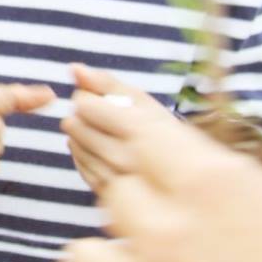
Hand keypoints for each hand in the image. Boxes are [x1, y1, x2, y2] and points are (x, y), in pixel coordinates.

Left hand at [59, 63, 172, 189]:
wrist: (187, 175)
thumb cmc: (163, 130)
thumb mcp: (142, 101)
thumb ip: (106, 83)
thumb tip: (74, 68)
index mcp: (134, 128)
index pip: (84, 105)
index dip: (87, 97)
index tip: (101, 99)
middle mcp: (122, 156)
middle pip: (75, 124)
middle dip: (82, 115)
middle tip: (103, 116)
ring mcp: (114, 178)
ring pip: (74, 145)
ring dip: (81, 134)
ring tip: (104, 131)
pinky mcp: (107, 192)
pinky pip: (80, 166)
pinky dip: (83, 154)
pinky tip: (99, 149)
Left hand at [63, 96, 261, 261]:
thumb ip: (254, 203)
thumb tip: (233, 206)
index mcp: (219, 187)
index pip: (138, 129)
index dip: (112, 114)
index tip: (91, 100)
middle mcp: (171, 235)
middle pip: (114, 195)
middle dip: (139, 207)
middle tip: (168, 229)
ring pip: (84, 259)